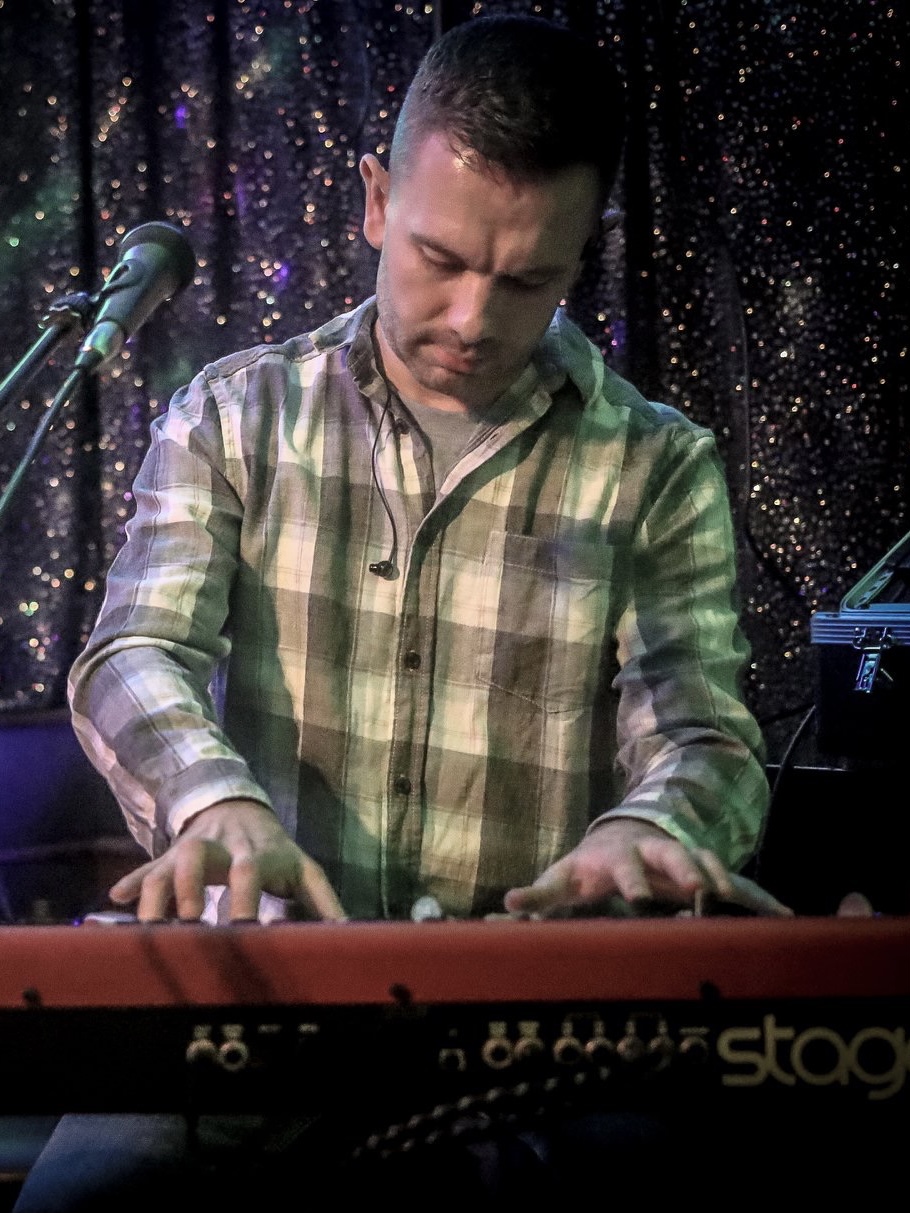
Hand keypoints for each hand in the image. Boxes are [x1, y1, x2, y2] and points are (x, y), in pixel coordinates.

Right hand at [109, 799, 346, 921]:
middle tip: (188, 926)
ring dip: (157, 891)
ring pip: (167, 862)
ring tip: (150, 928)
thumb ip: (323, 900)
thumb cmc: (275, 849)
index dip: (245, 898)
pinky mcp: (170, 858)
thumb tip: (349, 933)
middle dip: (190, 888)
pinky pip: (148, 868)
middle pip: (199, 856)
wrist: (237, 806)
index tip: (243, 931)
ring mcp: (192, 850)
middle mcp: (221, 847)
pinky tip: (116, 901)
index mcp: (257, 852)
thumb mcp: (302, 869)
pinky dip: (133, 884)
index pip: (250, 870)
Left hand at [503, 818, 791, 917]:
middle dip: (687, 869)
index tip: (636, 899)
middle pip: (674, 855)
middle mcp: (656, 852)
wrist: (621, 836)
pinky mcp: (706, 873)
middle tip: (699, 890)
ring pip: (709, 864)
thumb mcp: (563, 878)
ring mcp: (684, 859)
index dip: (631, 881)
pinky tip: (787, 919)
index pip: (624, 867)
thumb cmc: (588, 867)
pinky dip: (761, 900)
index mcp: (619, 857)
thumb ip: (540, 895)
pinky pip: (738, 885)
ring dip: (726, 880)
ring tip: (748, 901)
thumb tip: (505, 904)